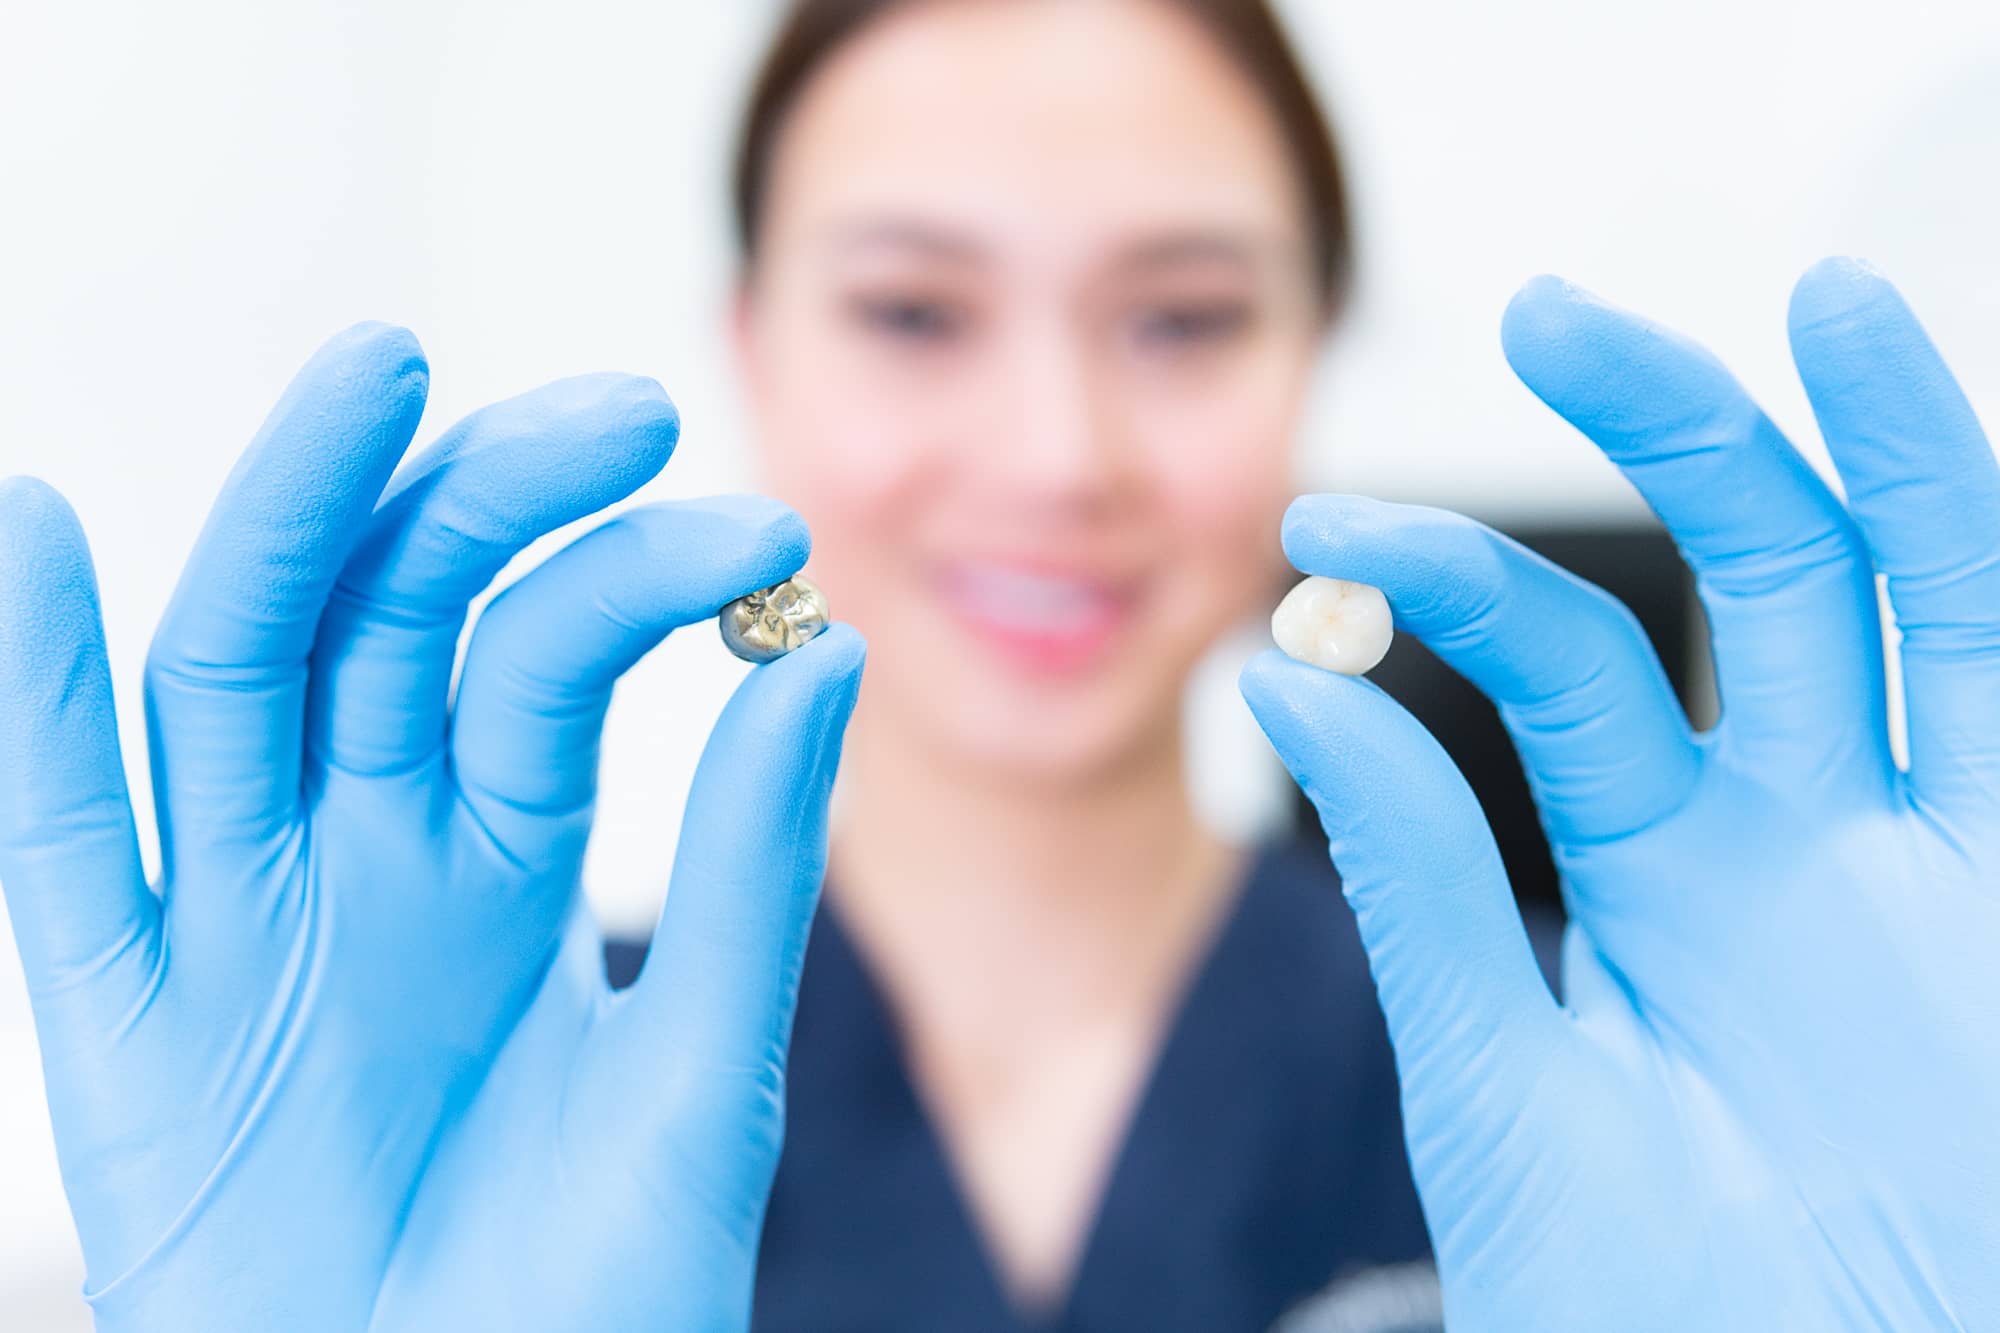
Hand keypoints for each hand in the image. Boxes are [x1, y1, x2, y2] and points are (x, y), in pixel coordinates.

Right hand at [0, 324, 863, 1331]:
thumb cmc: (600, 1300)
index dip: (633, 576)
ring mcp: (240, 919)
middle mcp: (365, 853)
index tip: (761, 534)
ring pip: (233, 676)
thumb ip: (745, 862)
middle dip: (480, 500)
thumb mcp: (701, 1072)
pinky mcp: (126, 1020)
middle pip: (392, 622)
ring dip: (291, 523)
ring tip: (372, 379)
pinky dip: (31, 689)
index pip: (545, 656)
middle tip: (612, 407)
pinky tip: (41, 531)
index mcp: (505, 856)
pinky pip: (61, 835)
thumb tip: (827, 644)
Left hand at [1242, 260, 1999, 1329]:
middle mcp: (1814, 849)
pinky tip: (1952, 464)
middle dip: (1679, 432)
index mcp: (1673, 875)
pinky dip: (1994, 582)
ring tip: (1825, 301)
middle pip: (1770, 581)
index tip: (1321, 531)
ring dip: (1894, 455)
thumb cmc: (1628, 1308)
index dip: (1455, 578)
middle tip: (1547, 312)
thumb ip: (1420, 876)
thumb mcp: (1502, 1077)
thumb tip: (1285, 682)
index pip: (1576, 661)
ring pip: (1937, 612)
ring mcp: (1941, 882)